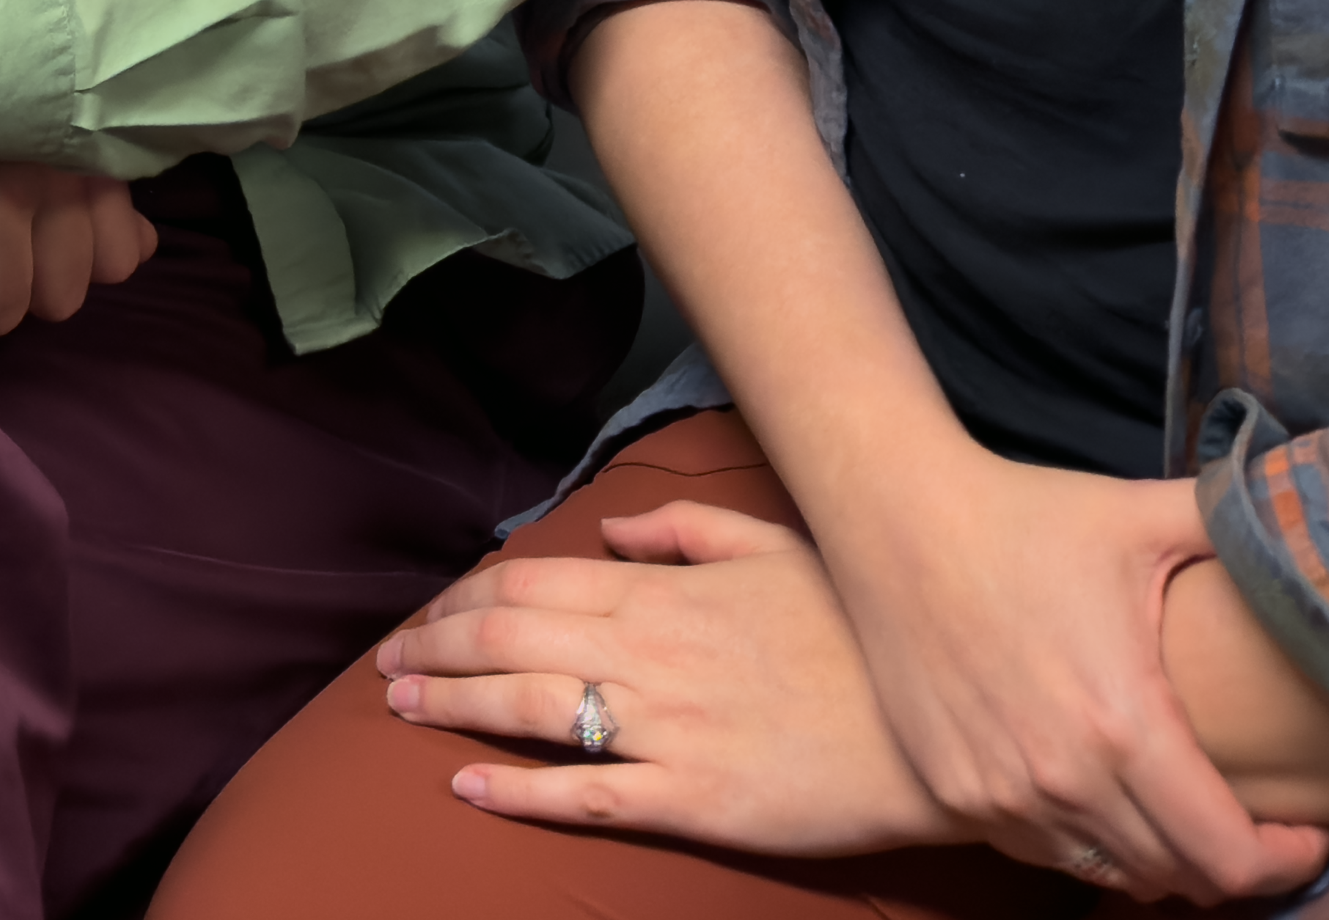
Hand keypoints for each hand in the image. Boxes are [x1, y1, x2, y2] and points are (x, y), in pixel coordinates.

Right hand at [0, 159, 157, 335]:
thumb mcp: (35, 134)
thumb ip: (97, 193)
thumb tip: (141, 249)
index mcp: (80, 147)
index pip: (120, 259)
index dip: (75, 255)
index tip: (36, 226)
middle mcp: (46, 173)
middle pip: (61, 299)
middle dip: (20, 278)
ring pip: (2, 313)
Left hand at [374, 502, 970, 860]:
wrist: (941, 729)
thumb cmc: (862, 634)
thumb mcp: (782, 548)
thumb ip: (691, 530)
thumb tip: (615, 528)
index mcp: (666, 592)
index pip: (532, 584)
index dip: (465, 598)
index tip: (428, 614)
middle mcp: (651, 654)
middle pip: (511, 639)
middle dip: (436, 648)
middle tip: (388, 666)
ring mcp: (666, 729)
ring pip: (531, 708)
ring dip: (454, 705)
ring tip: (403, 710)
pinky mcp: (690, 800)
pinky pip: (585, 795)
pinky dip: (517, 790)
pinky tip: (467, 787)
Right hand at [808, 452, 1328, 900]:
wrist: (894, 515)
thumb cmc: (1025, 514)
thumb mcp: (1146, 516)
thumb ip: (1242, 525)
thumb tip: (1326, 518)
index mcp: (1124, 726)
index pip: (1229, 858)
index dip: (1285, 859)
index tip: (1306, 828)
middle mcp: (1061, 779)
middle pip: (1178, 880)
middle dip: (1231, 860)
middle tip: (1254, 816)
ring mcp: (999, 794)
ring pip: (1112, 875)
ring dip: (1159, 856)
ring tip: (1182, 806)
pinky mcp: (951, 791)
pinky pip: (1046, 854)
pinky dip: (1088, 842)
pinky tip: (1103, 792)